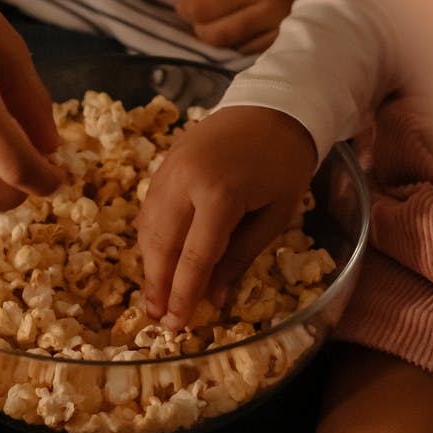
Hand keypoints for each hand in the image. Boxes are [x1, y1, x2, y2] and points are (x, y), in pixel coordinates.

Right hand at [137, 106, 316, 327]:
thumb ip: (240, 257)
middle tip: (158, 319)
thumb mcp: (274, 215)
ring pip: (148, 228)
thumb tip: (214, 298)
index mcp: (220, 194)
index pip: (194, 257)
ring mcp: (169, 170)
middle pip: (162, 245)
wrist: (273, 107)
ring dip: (149, 265)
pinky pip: (149, 209)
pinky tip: (156, 260)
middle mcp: (185, 182)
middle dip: (158, 286)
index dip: (183, 294)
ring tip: (154, 297)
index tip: (177, 325)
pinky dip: (150, 239)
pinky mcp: (163, 164)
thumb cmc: (284, 165)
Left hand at [173, 0, 340, 52]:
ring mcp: (276, 11)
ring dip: (204, 28)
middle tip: (188, 1)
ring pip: (217, 35)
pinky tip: (235, 26)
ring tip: (207, 18)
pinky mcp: (289, 31)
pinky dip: (234, 40)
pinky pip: (245, 47)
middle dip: (185, 6)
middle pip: (197, 8)